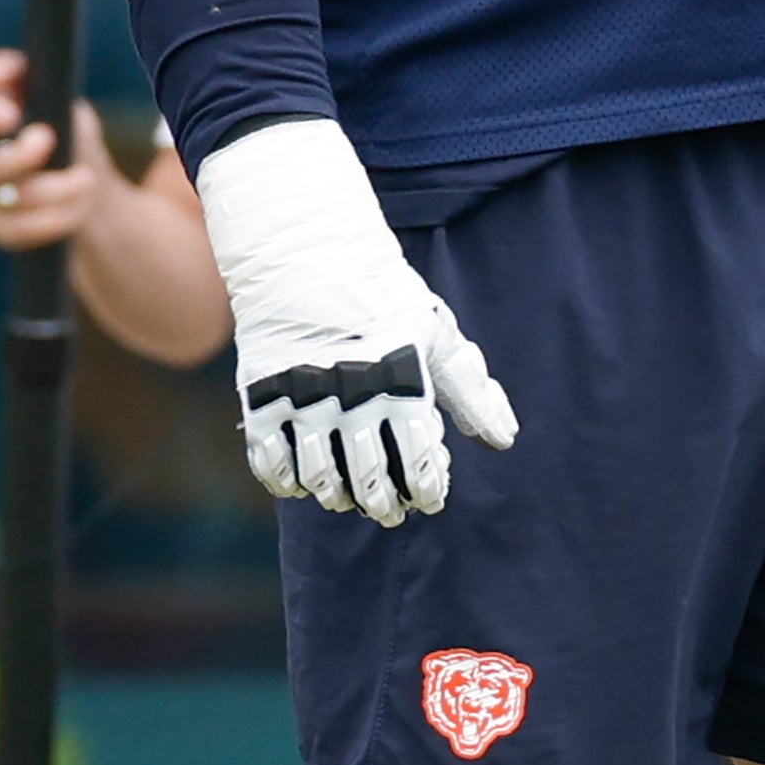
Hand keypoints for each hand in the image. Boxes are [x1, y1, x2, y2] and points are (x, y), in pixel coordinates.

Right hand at [0, 49, 103, 250]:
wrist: (85, 177)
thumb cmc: (60, 121)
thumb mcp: (48, 88)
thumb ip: (16, 70)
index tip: (12, 115)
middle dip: (16, 159)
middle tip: (51, 142)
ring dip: (51, 192)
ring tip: (86, 179)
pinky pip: (14, 234)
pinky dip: (50, 222)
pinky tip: (76, 209)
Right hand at [192, 118, 516, 527]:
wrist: (306, 253)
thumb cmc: (382, 295)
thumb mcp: (436, 333)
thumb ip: (470, 389)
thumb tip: (503, 439)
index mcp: (401, 378)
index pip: (420, 460)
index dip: (428, 489)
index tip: (431, 497)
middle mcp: (352, 393)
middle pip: (369, 480)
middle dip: (384, 506)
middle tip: (390, 510)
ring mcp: (303, 396)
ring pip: (320, 479)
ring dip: (338, 497)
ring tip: (348, 497)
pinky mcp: (261, 395)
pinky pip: (271, 462)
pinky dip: (287, 482)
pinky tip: (303, 479)